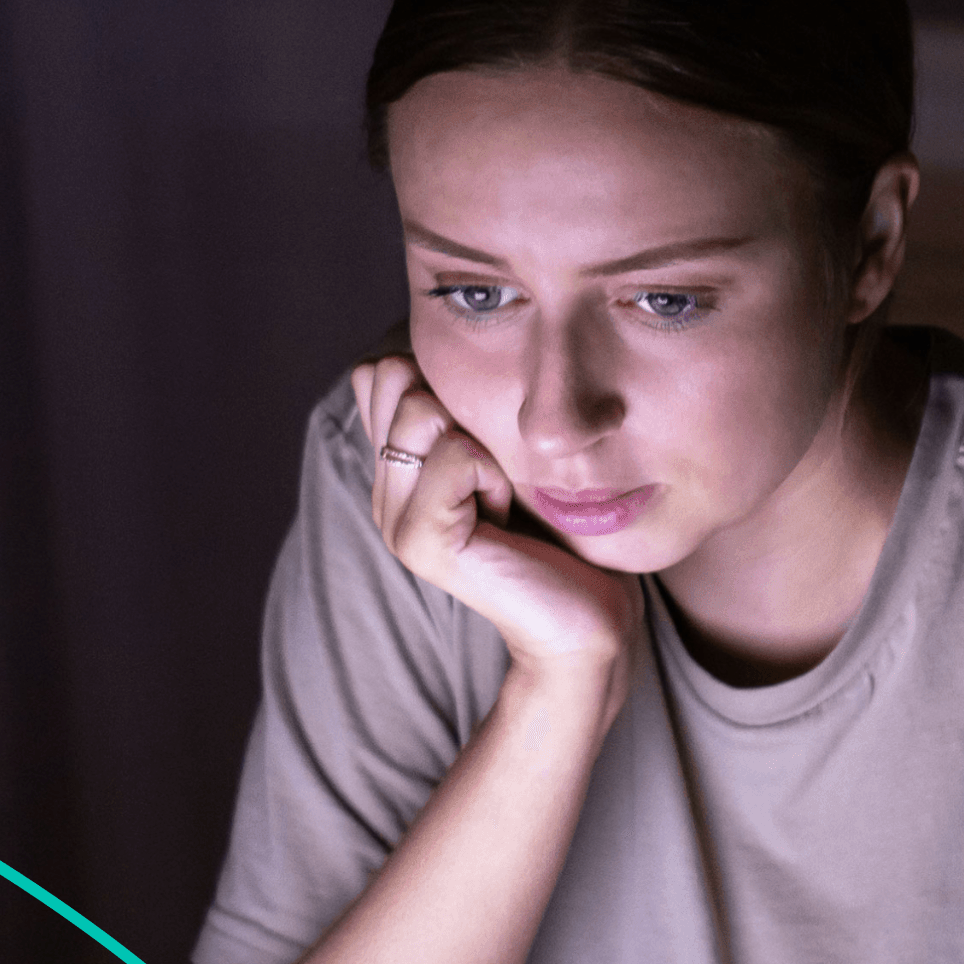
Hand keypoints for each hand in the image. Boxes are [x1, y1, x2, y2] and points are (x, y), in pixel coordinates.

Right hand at [352, 351, 636, 682]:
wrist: (587, 616)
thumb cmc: (559, 531)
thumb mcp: (505, 450)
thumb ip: (460, 407)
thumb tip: (419, 347)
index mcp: (396, 470)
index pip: (377, 374)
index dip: (441, 380)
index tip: (485, 440)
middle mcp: (384, 494)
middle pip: (394, 380)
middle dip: (464, 407)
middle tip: (498, 472)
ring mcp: (395, 522)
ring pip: (423, 411)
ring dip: (484, 442)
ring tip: (502, 495)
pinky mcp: (422, 542)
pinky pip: (455, 455)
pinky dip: (494, 473)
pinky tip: (505, 514)